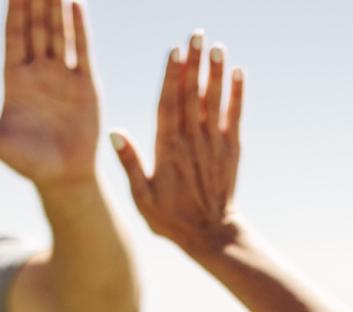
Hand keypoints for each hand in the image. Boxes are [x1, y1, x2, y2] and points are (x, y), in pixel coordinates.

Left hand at [0, 0, 100, 187]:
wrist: (62, 179)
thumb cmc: (25, 162)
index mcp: (14, 79)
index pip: (14, 35)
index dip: (14, 10)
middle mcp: (38, 72)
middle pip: (36, 28)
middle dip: (36, 1)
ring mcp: (62, 77)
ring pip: (58, 33)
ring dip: (57, 7)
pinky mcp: (86, 86)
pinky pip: (81, 51)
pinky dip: (79, 29)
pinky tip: (76, 4)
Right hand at [110, 31, 243, 253]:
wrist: (210, 235)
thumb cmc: (170, 219)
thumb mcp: (142, 198)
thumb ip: (130, 164)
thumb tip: (115, 133)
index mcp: (167, 149)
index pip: (168, 104)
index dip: (172, 76)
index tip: (174, 50)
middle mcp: (192, 142)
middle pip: (192, 94)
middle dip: (195, 63)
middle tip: (196, 34)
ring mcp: (214, 144)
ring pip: (214, 101)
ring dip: (216, 72)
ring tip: (217, 45)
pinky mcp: (231, 150)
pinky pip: (235, 116)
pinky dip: (237, 94)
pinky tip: (238, 72)